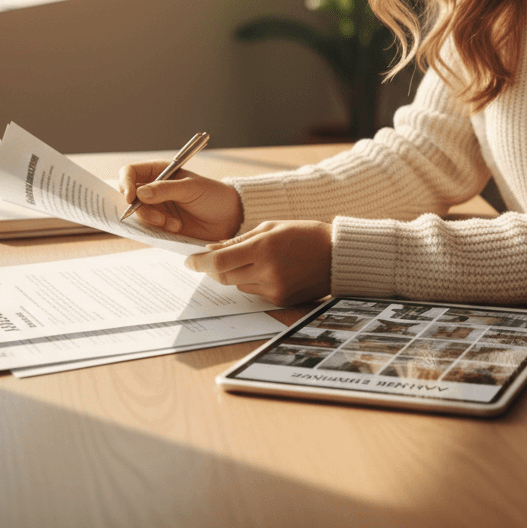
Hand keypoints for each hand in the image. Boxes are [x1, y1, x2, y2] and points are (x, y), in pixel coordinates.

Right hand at [118, 162, 242, 241]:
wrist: (229, 219)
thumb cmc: (213, 196)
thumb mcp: (191, 188)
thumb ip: (165, 190)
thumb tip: (138, 193)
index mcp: (160, 172)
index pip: (130, 172)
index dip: (125, 182)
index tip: (130, 197)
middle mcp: (154, 189)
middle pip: (128, 196)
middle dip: (140, 209)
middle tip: (158, 218)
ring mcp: (156, 207)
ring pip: (137, 215)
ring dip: (153, 220)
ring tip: (175, 224)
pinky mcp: (160, 225)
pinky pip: (147, 228)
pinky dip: (159, 229)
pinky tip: (176, 227)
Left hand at [184, 221, 332, 306]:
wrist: (337, 256)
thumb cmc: (305, 235)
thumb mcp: (272, 227)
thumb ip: (240, 239)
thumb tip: (212, 249)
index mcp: (264, 248)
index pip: (219, 261)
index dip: (199, 262)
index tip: (189, 260)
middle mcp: (267, 271)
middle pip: (224, 276)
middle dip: (213, 269)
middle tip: (210, 260)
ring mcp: (274, 289)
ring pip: (238, 285)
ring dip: (235, 273)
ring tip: (252, 260)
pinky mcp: (280, 301)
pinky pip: (254, 292)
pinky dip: (253, 281)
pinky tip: (268, 270)